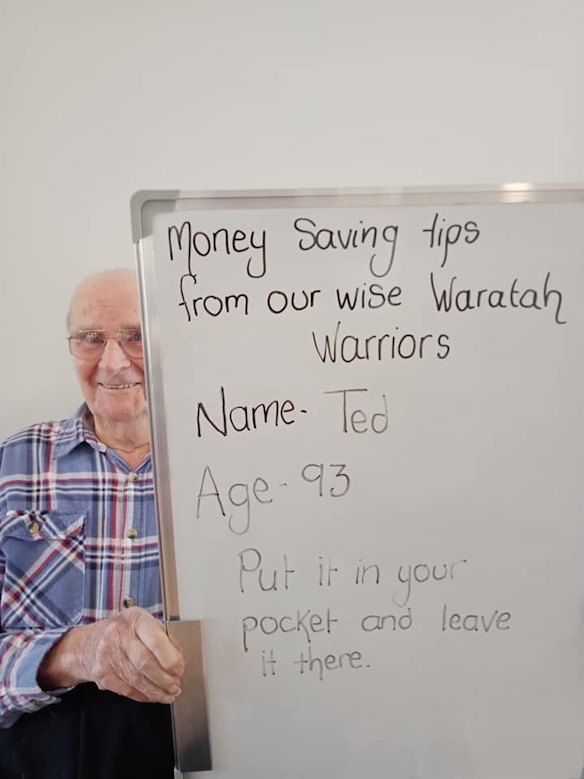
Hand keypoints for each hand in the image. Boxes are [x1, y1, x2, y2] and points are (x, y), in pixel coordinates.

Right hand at [38, 607, 184, 703]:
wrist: (86, 644)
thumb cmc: (123, 631)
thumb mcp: (142, 623)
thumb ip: (161, 637)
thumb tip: (180, 659)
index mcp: (134, 619)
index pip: (155, 640)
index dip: (170, 659)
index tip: (180, 669)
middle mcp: (118, 634)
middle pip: (146, 664)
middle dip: (165, 680)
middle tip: (176, 686)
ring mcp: (107, 655)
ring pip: (137, 680)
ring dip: (156, 691)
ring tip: (169, 694)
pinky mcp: (101, 674)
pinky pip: (127, 690)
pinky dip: (143, 695)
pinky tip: (152, 695)